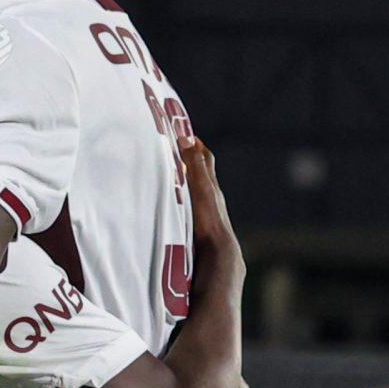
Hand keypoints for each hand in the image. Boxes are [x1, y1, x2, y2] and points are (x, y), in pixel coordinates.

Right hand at [177, 134, 236, 257]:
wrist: (218, 255)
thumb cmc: (209, 219)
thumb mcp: (201, 188)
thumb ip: (194, 165)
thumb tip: (186, 138)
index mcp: (210, 186)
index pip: (205, 159)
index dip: (196, 145)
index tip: (184, 132)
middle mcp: (210, 199)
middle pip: (201, 175)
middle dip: (189, 162)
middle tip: (175, 150)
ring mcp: (206, 214)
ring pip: (196, 193)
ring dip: (185, 184)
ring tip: (170, 179)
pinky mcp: (200, 229)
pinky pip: (191, 209)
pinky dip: (182, 202)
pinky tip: (174, 208)